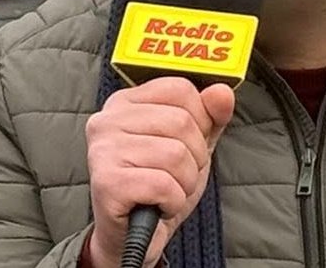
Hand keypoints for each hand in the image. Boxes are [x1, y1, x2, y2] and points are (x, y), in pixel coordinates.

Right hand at [85, 77, 234, 267]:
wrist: (133, 236)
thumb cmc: (159, 185)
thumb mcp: (192, 145)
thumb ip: (210, 116)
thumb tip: (223, 92)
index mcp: (125, 102)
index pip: (179, 88)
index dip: (200, 119)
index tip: (189, 144)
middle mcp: (107, 120)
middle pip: (181, 121)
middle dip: (194, 157)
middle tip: (177, 175)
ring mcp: (103, 150)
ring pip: (175, 154)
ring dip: (184, 183)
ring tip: (166, 191)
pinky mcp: (106, 183)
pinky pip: (164, 185)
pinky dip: (172, 202)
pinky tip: (158, 205)